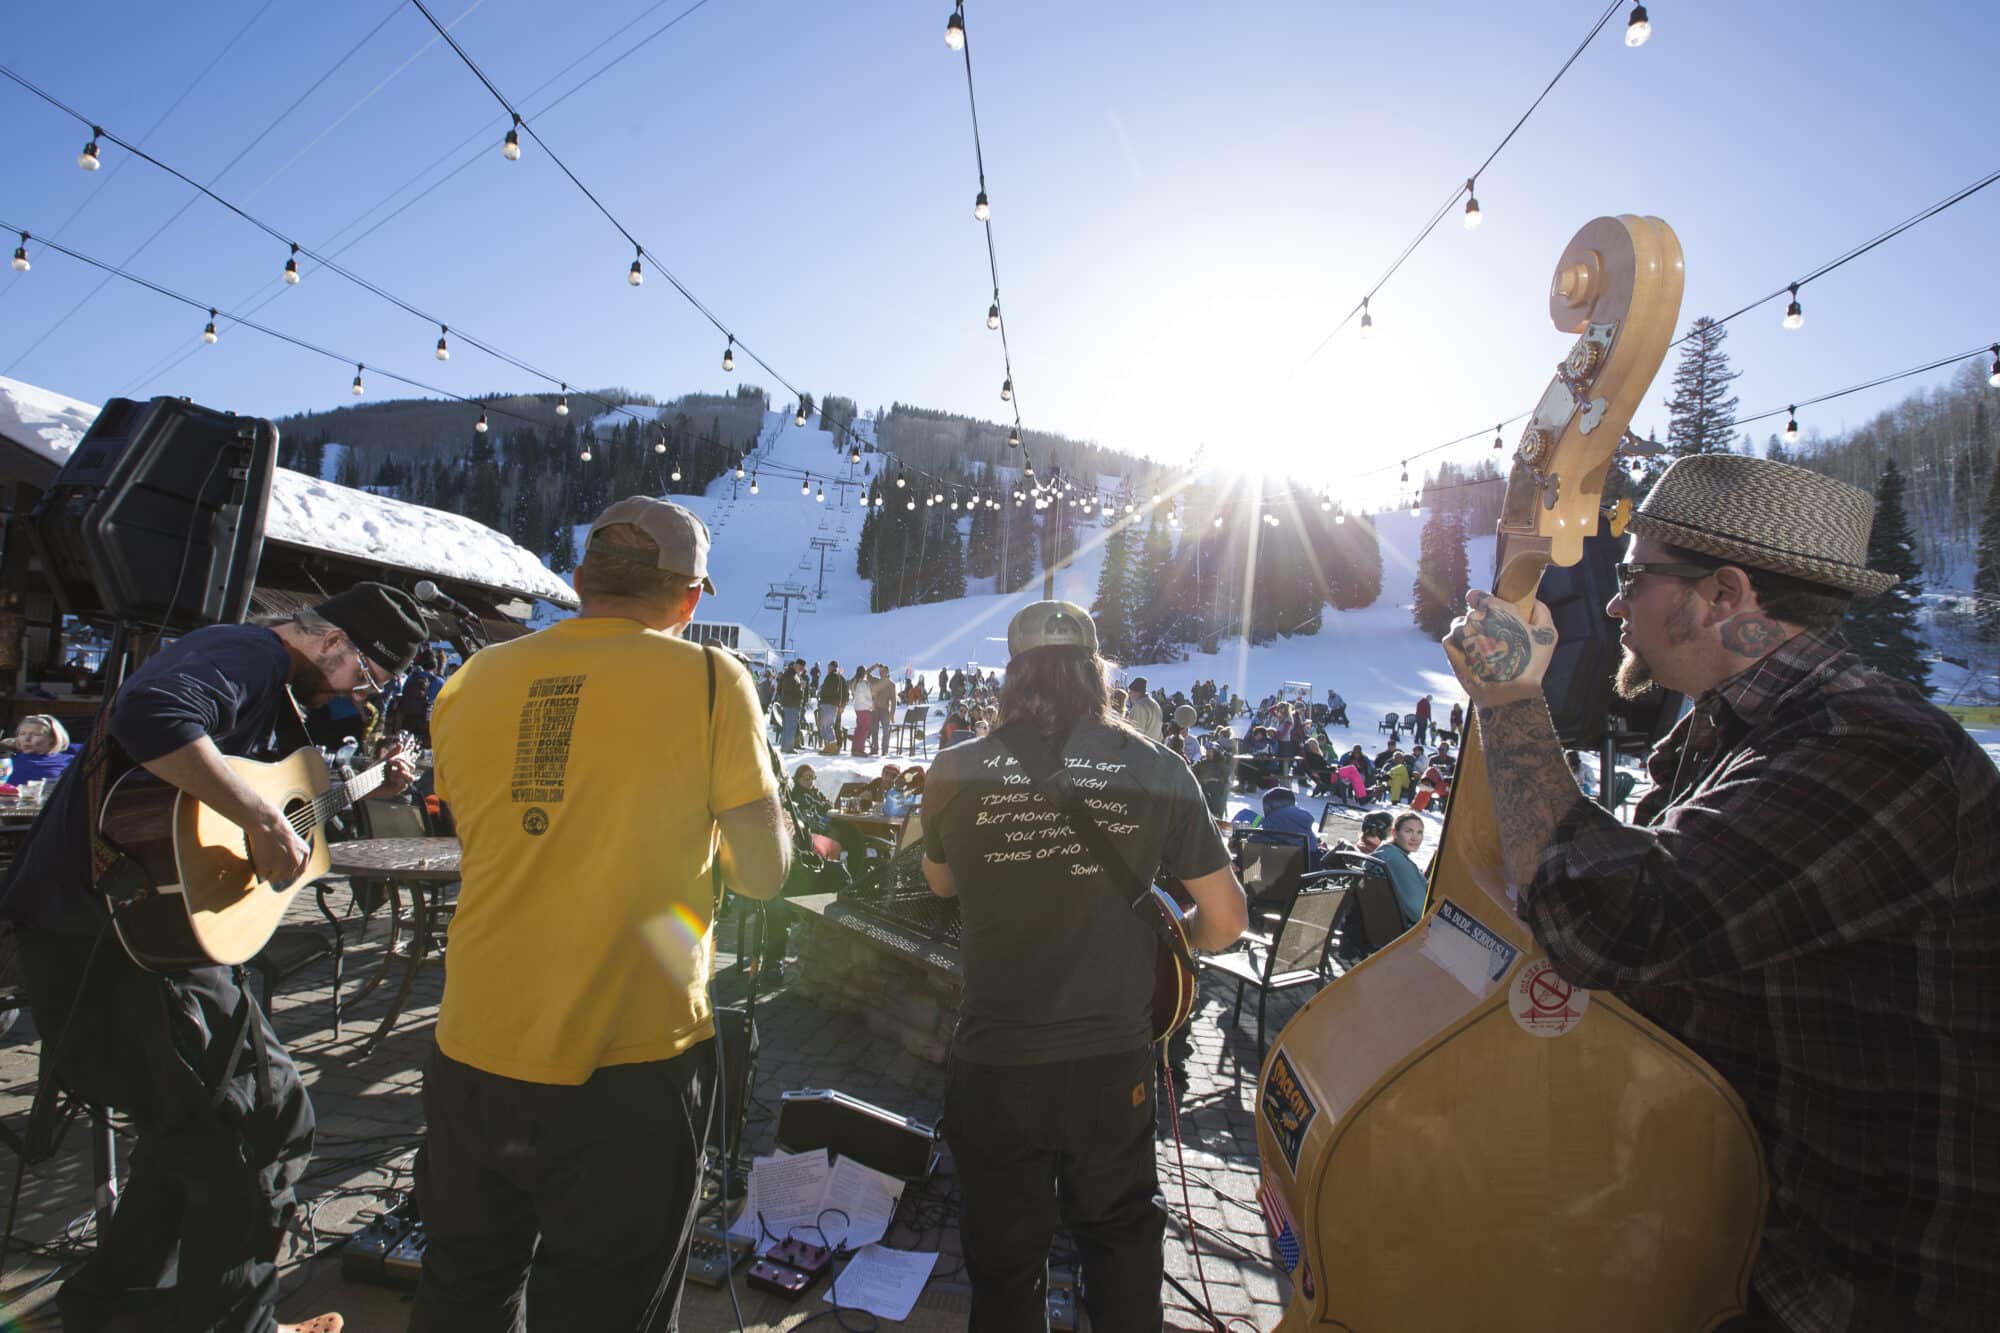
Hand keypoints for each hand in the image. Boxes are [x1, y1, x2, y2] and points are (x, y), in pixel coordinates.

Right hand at [247, 809, 311, 887]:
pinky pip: (262, 873)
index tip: (282, 872)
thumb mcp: (292, 840)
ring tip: (263, 860)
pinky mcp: (269, 866)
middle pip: (286, 876)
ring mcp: (282, 865)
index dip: (290, 872)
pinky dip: (259, 868)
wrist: (267, 822)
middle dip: (277, 873)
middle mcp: (296, 861)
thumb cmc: (277, 828)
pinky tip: (258, 858)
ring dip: (268, 872)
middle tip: (269, 867)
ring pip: (274, 876)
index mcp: (304, 853)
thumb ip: (292, 854)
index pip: (300, 871)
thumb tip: (283, 869)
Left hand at [375, 741, 417, 796]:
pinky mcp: (397, 790)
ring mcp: (400, 783)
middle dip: (402, 763)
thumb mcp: (383, 760)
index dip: (403, 759)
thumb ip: (392, 753)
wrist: (366, 782)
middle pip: (412, 768)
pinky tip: (390, 778)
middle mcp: (402, 776)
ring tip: (391, 772)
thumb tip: (400, 744)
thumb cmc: (374, 772)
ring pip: (411, 778)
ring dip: (402, 772)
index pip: (410, 763)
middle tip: (390, 762)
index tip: (391, 759)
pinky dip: (398, 779)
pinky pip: (404, 784)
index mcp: (401, 768)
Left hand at [1442, 590, 1557, 706]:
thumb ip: (1541, 611)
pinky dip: (1458, 645)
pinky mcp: (1450, 649)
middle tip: (1494, 640)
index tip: (1490, 612)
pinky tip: (1472, 657)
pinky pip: (1450, 640)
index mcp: (1494, 608)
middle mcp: (1473, 617)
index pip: (1477, 595)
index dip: (1483, 603)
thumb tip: (1533, 602)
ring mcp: (1459, 633)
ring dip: (1468, 634)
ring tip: (1483, 651)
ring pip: (1459, 626)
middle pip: (1471, 613)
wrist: (1509, 696)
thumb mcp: (1548, 635)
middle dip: (1480, 623)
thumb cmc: (1530, 664)